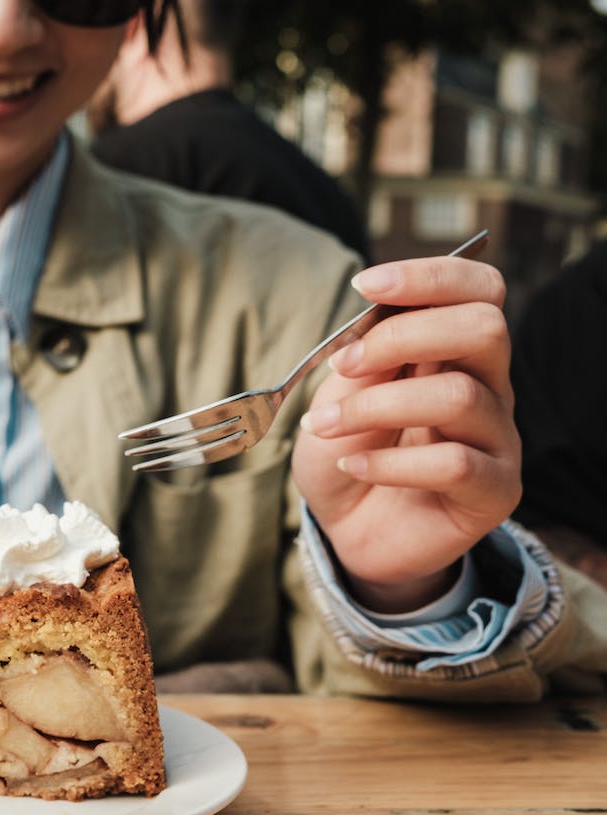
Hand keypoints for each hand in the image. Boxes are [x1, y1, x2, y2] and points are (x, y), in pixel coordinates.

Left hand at [290, 256, 521, 612]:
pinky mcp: (495, 491)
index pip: (478, 289)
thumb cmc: (346, 453)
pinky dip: (390, 462)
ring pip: (459, 396)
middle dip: (402, 335)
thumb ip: (360, 360)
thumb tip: (372, 318)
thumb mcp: (337, 398)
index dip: (429, 275)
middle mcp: (487, 387)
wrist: (348, 531)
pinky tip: (353, 466)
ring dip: (376, 405)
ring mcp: (497, 439)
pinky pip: (455, 464)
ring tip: (324, 427)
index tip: (365, 284)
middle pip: (485, 328)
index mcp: (452, 351)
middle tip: (344, 364)